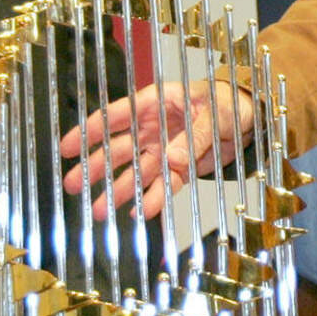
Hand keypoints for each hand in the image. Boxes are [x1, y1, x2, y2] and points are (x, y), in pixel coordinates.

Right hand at [58, 79, 252, 219]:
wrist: (250, 119)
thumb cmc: (228, 102)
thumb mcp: (213, 112)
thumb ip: (194, 136)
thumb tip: (171, 158)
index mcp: (155, 104)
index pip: (115, 117)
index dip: (89, 132)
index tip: (67, 148)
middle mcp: (153, 128)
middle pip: (118, 149)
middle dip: (95, 167)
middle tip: (74, 184)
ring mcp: (164, 150)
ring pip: (135, 172)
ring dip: (118, 191)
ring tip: (99, 210)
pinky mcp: (180, 169)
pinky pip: (162, 186)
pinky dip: (151, 199)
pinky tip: (136, 212)